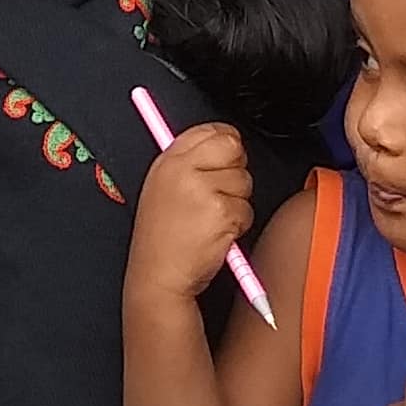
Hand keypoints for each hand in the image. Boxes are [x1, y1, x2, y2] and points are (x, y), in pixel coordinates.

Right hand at [123, 123, 254, 310]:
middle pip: (233, 147)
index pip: (210, 129)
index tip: (225, 159)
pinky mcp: (221, 211)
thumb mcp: (161, 190)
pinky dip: (238, 225)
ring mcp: (202, 189)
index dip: (224, 144)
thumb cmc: (162, 240)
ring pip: (244, 181)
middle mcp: (183, 170)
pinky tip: (216, 234)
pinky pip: (247, 210)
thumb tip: (218, 145)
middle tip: (220, 193)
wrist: (158, 276)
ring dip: (236, 203)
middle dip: (235, 169)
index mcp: (168, 161)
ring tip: (211, 220)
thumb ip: (186, 164)